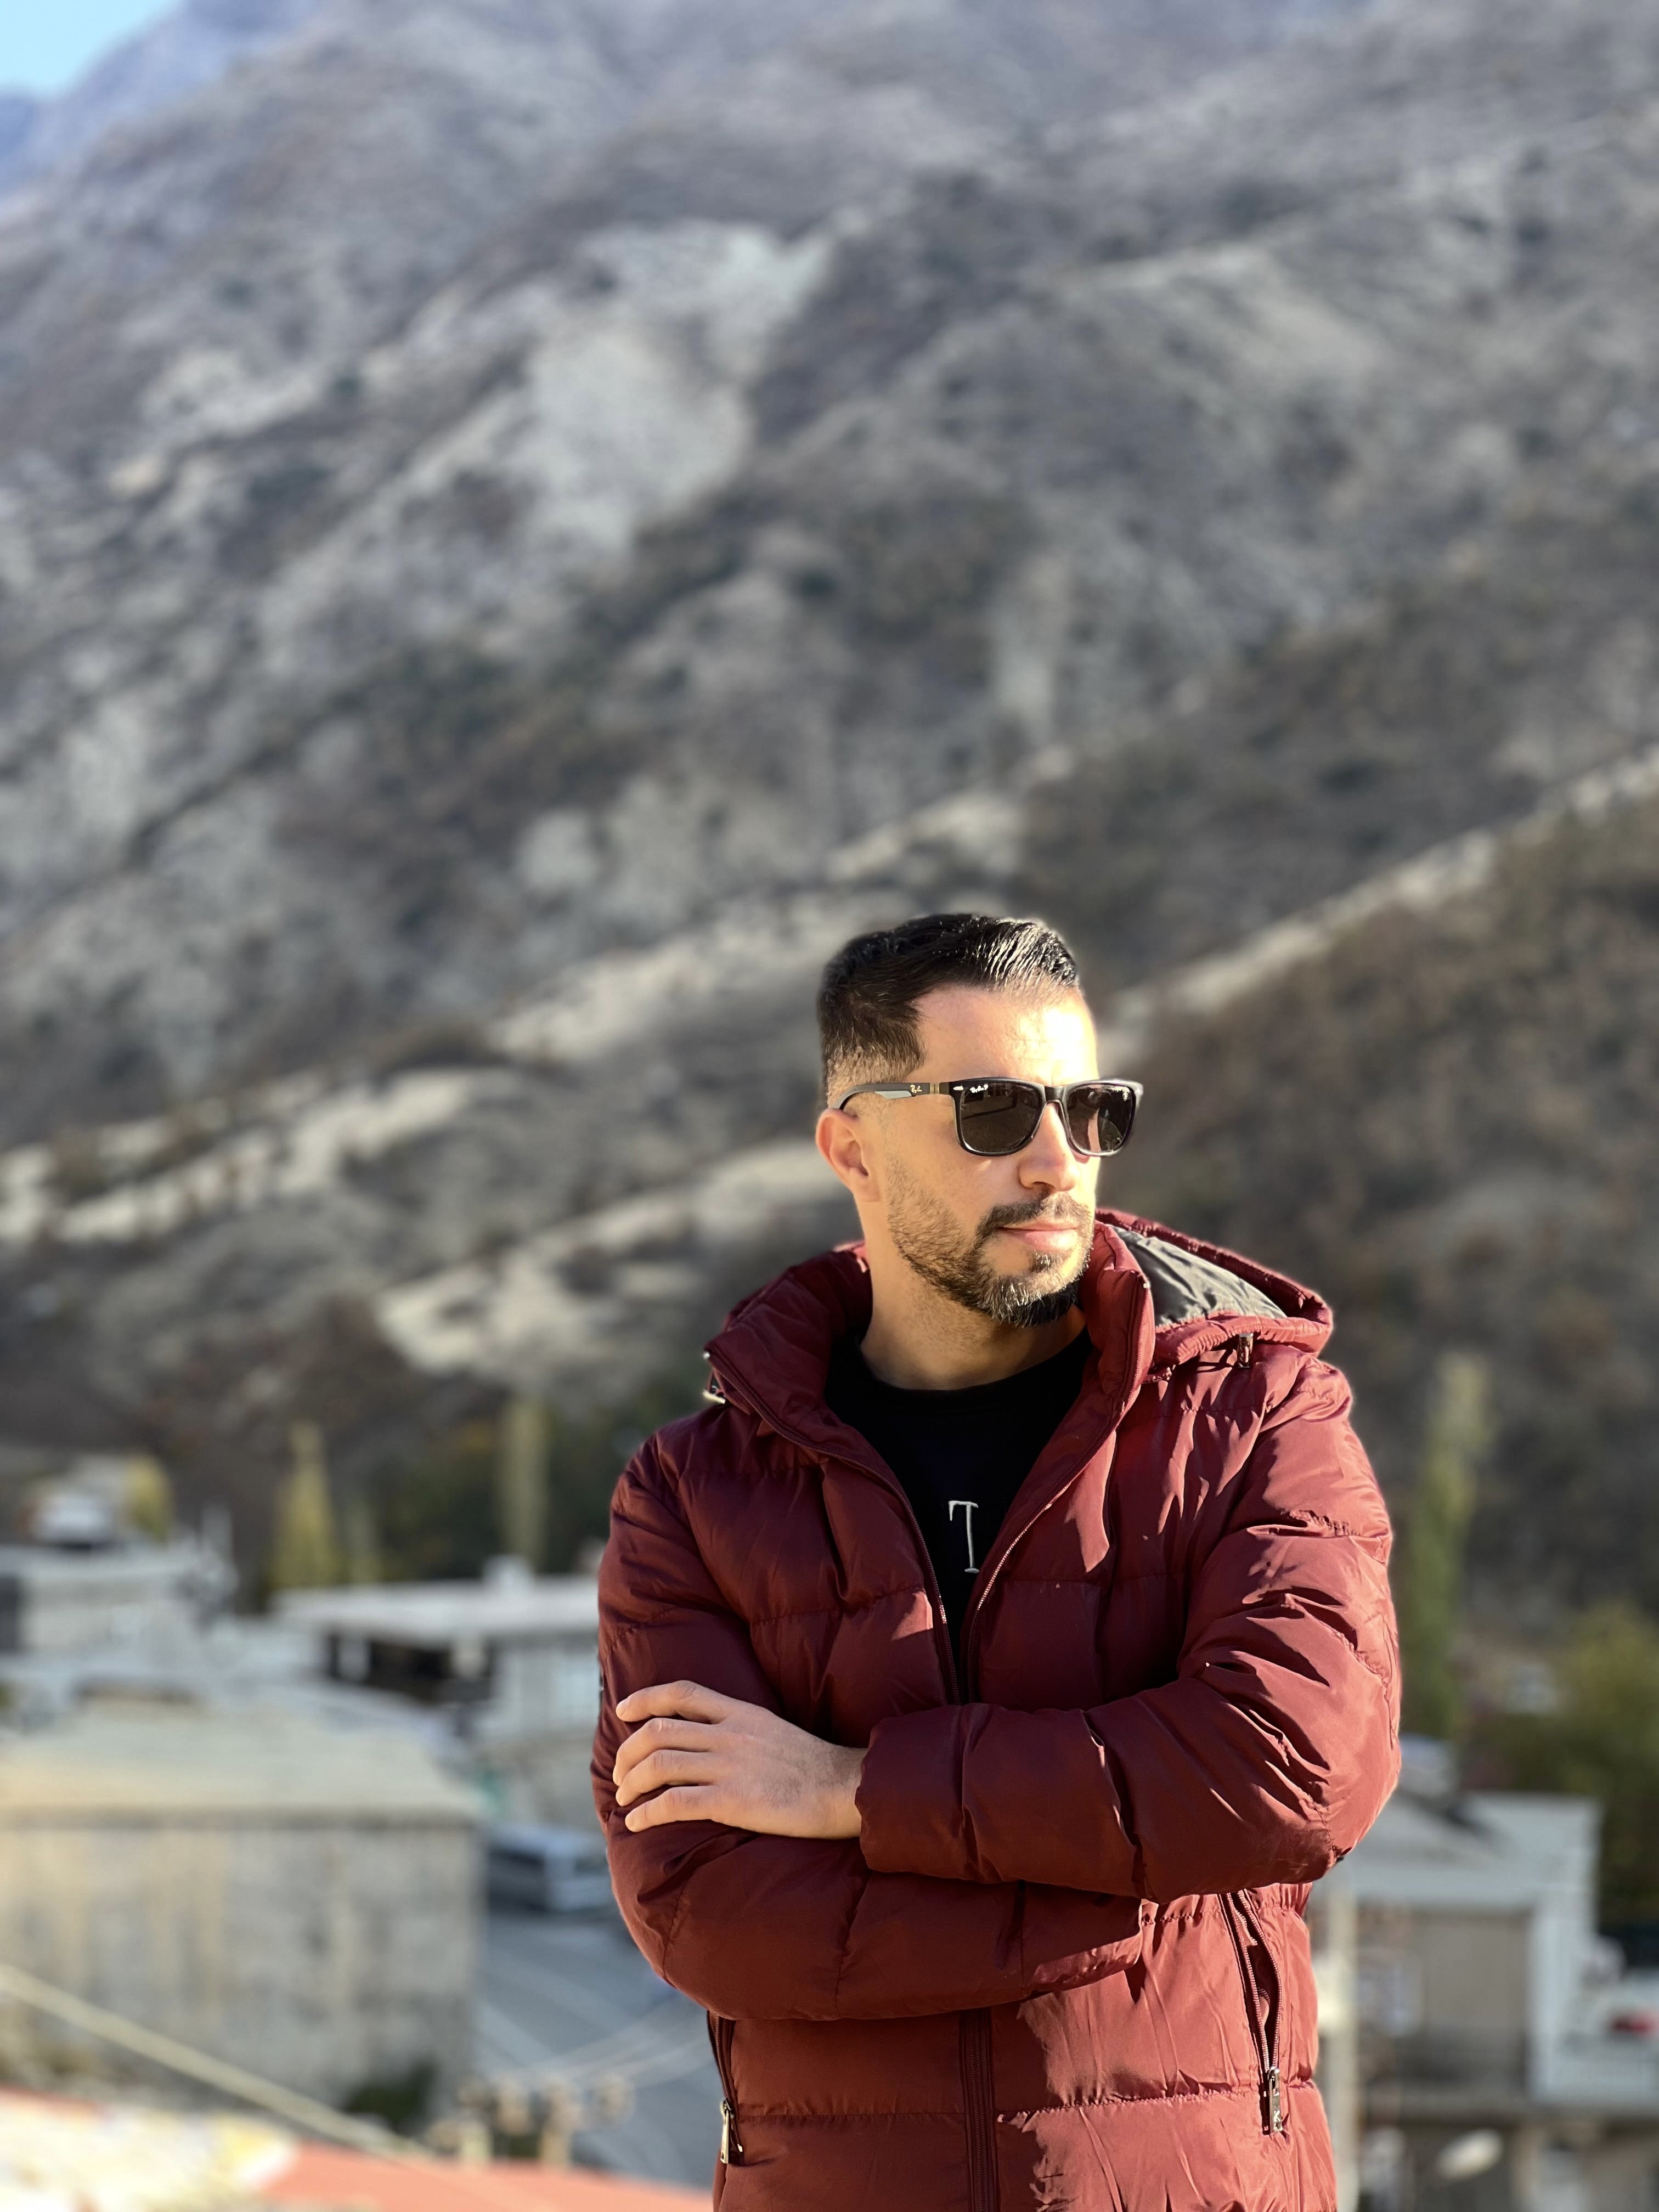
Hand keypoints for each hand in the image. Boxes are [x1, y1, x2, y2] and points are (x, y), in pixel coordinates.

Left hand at [612, 1681, 864, 1838]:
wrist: (843, 1789)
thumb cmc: (811, 1766)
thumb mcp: (772, 1730)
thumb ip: (738, 1729)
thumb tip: (705, 1739)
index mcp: (741, 1713)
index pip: (682, 1692)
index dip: (645, 1698)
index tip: (622, 1710)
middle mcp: (730, 1734)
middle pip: (659, 1731)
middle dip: (628, 1752)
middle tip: (620, 1773)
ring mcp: (730, 1767)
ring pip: (660, 1765)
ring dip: (631, 1782)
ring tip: (624, 1799)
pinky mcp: (732, 1800)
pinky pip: (674, 1803)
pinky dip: (647, 1812)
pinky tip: (637, 1822)